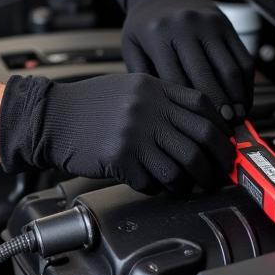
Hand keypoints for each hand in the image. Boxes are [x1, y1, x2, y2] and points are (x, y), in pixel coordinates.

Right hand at [0, 72, 233, 194]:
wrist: (50, 118)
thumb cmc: (87, 106)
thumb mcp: (128, 88)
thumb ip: (160, 100)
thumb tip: (197, 125)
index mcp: (152, 86)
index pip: (203, 104)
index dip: (220, 127)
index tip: (224, 142)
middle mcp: (148, 106)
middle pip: (202, 137)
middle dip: (217, 161)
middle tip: (218, 172)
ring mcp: (135, 132)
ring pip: (184, 164)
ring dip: (193, 181)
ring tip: (191, 185)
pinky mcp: (122, 158)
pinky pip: (155, 181)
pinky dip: (161, 188)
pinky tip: (155, 184)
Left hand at [113, 0, 253, 124]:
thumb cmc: (143, 26)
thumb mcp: (131, 48)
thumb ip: (142, 77)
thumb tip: (162, 113)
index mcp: (157, 35)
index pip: (177, 81)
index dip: (190, 108)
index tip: (199, 128)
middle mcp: (184, 27)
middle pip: (207, 77)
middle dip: (218, 108)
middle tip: (224, 129)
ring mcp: (208, 23)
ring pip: (230, 69)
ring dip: (238, 98)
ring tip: (237, 118)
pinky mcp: (225, 23)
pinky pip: (243, 57)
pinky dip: (247, 82)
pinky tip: (243, 98)